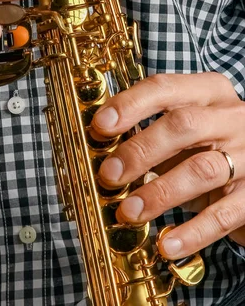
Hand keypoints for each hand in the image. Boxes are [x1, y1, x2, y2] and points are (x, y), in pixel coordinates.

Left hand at [92, 72, 244, 259]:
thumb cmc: (210, 145)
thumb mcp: (187, 129)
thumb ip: (153, 132)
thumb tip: (103, 150)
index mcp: (209, 92)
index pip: (165, 88)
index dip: (130, 105)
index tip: (101, 124)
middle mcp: (232, 118)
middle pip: (183, 125)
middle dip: (140, 149)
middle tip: (109, 174)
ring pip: (201, 169)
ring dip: (159, 192)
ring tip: (129, 212)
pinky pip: (224, 216)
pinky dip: (193, 232)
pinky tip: (167, 245)